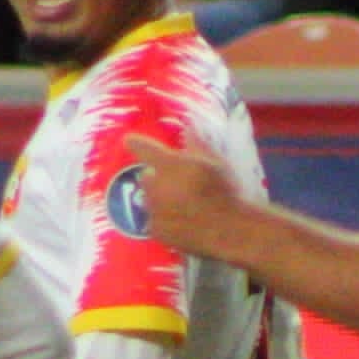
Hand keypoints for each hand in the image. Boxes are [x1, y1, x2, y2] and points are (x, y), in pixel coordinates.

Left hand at [129, 138, 250, 256]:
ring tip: (183, 205)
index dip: (136, 143)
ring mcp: (152, 209)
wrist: (228, 230)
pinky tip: (182, 222)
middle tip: (178, 183)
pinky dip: (164, 220)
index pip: (141, 147)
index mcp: (168, 164)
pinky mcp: (156, 230)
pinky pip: (154, 221)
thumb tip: (188, 128)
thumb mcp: (216, 161)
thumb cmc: (225, 191)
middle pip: (146, 177)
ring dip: (160, 199)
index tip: (131, 141)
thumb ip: (197, 143)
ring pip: (149, 199)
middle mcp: (154, 185)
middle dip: (157, 178)